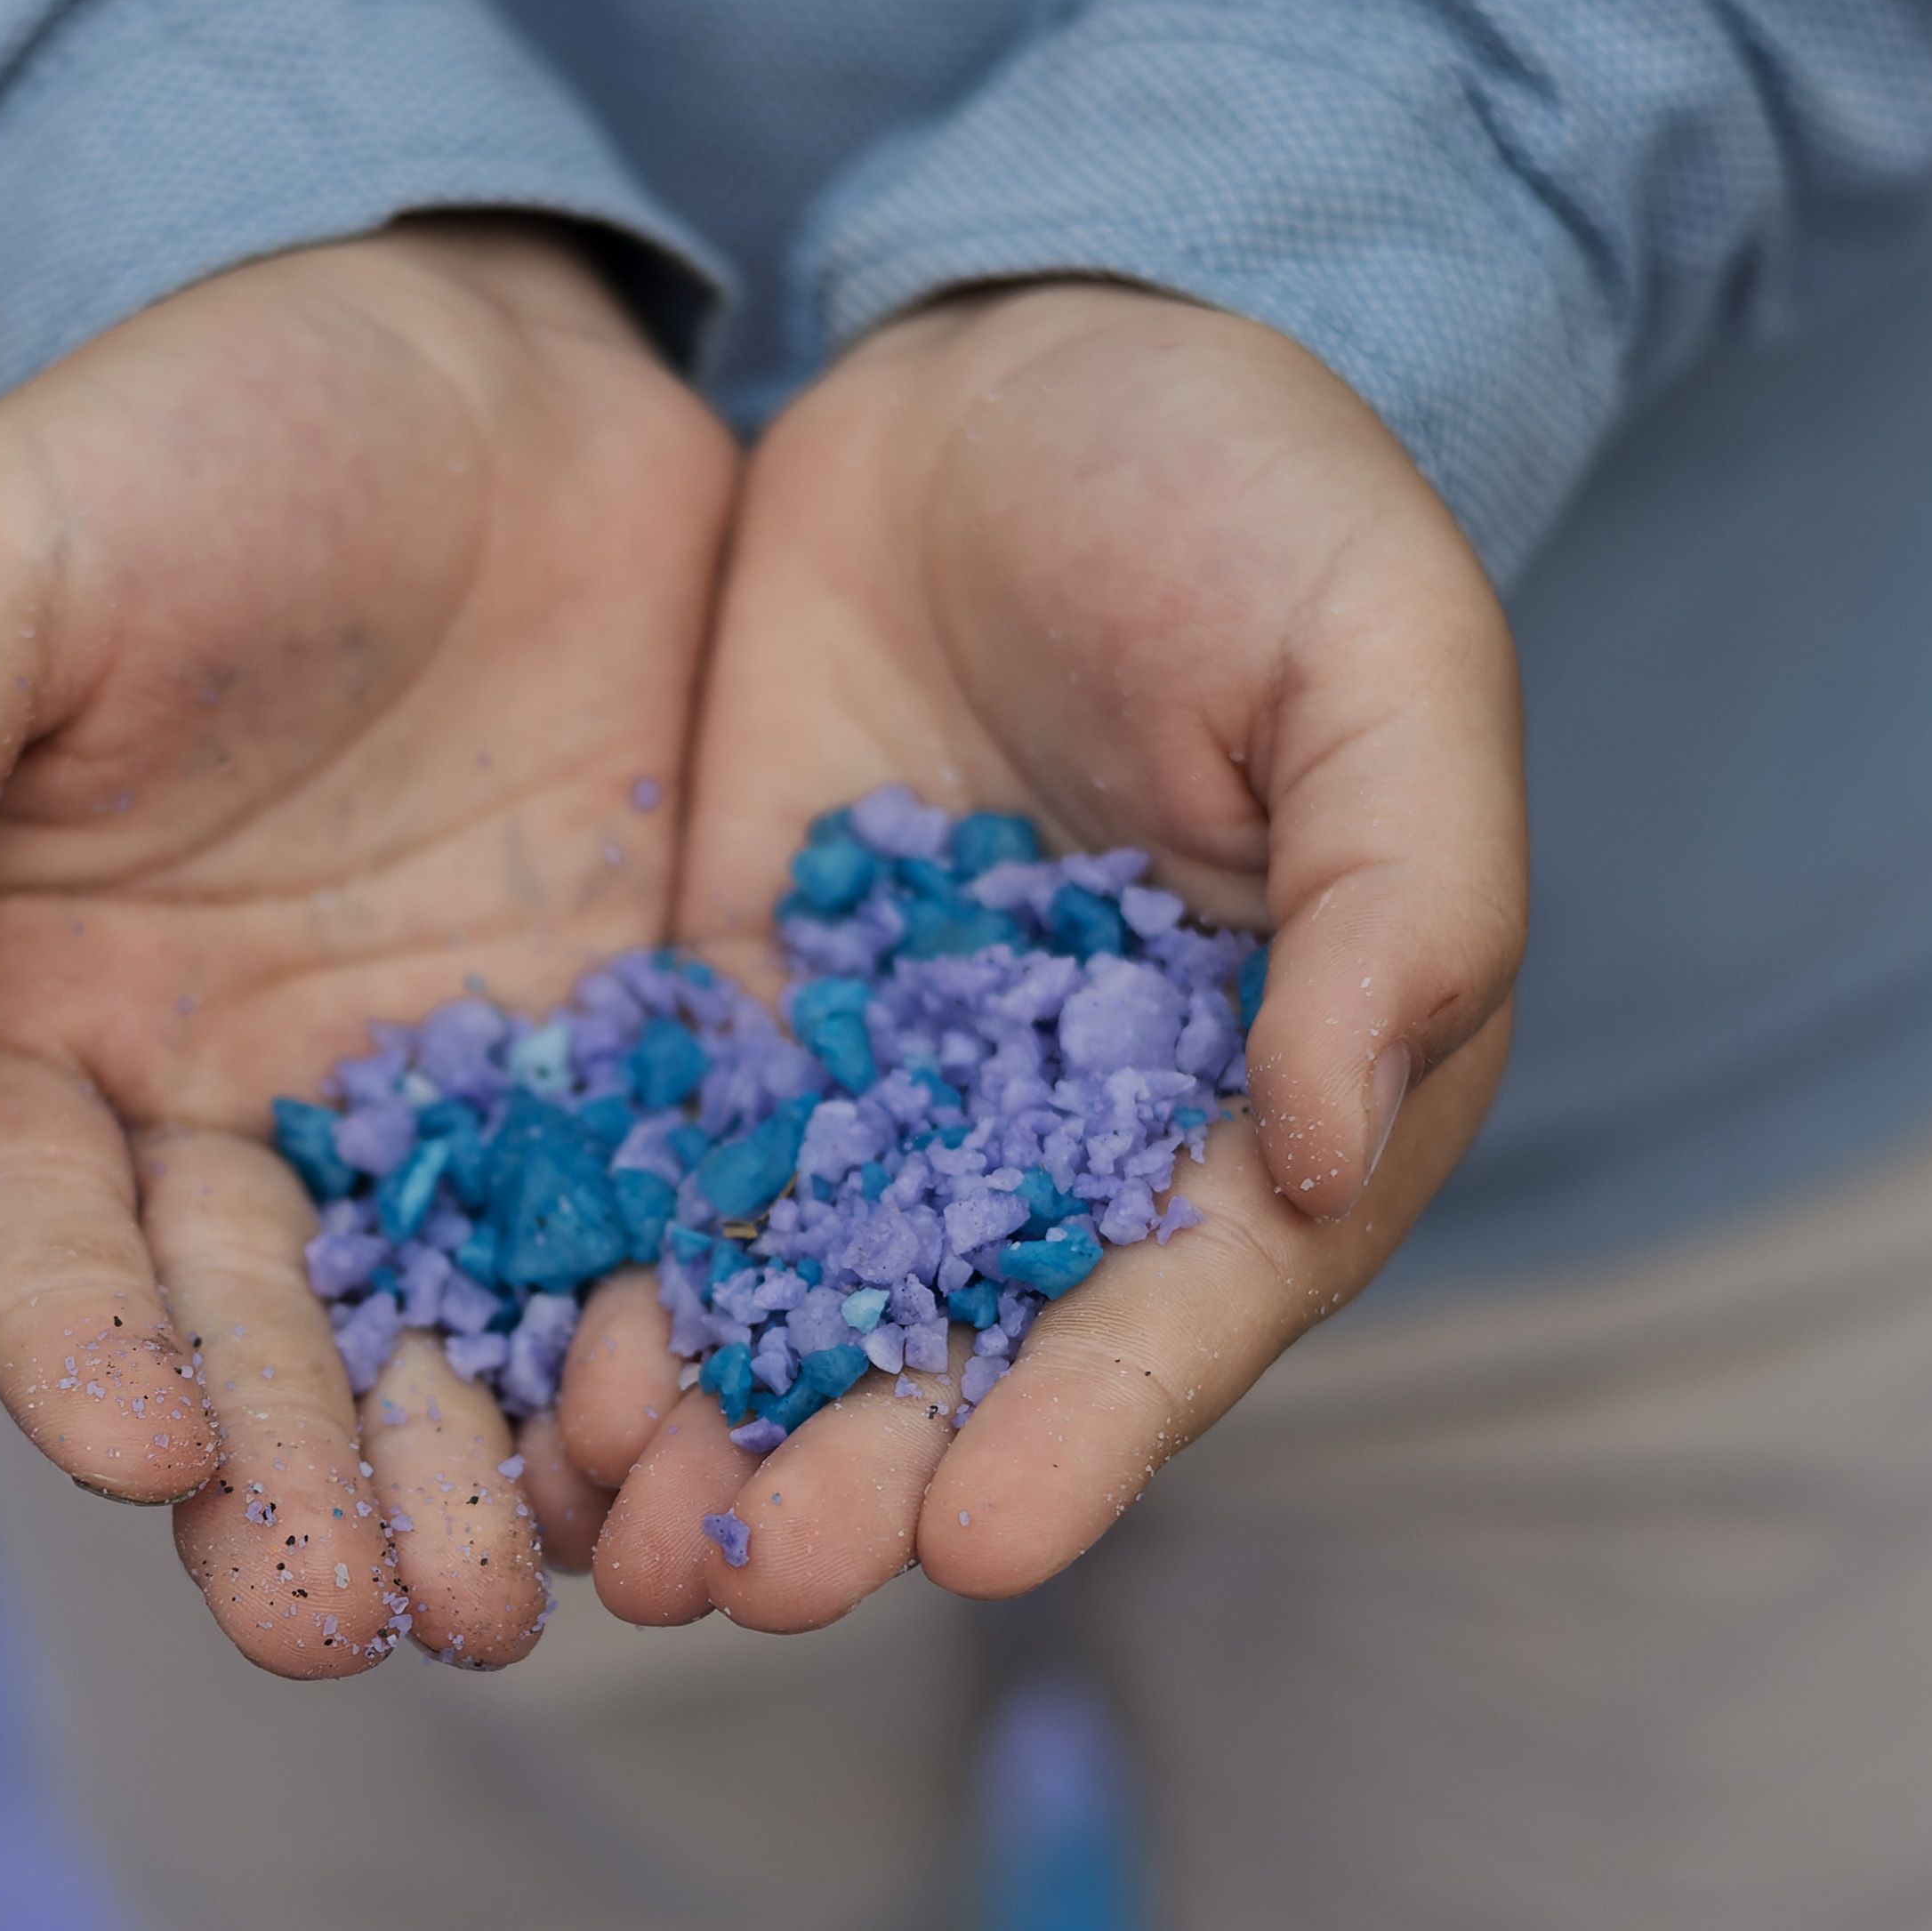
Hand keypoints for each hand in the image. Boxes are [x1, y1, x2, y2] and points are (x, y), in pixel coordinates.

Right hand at [0, 221, 728, 1673]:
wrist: (456, 340)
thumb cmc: (175, 429)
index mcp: (12, 1023)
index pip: (22, 1233)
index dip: (72, 1348)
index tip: (147, 1448)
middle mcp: (199, 1110)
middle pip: (226, 1340)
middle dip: (280, 1489)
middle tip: (342, 1623)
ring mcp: (403, 1110)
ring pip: (421, 1344)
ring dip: (453, 1485)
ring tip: (515, 1607)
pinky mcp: (591, 1078)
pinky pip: (610, 1256)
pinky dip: (631, 1373)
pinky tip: (674, 1472)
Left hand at [565, 284, 1524, 1631]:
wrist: (1047, 343)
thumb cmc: (1265, 495)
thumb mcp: (1380, 654)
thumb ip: (1402, 895)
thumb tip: (1340, 1146)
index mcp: (1277, 1092)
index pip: (1185, 1302)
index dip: (1089, 1432)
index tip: (978, 1544)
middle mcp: (1083, 1136)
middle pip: (975, 1352)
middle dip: (867, 1478)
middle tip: (756, 1588)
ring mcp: (902, 1084)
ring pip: (811, 1302)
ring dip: (723, 1435)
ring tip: (624, 1549)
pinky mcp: (748, 1013)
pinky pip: (678, 1179)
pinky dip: (618, 1289)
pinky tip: (529, 1387)